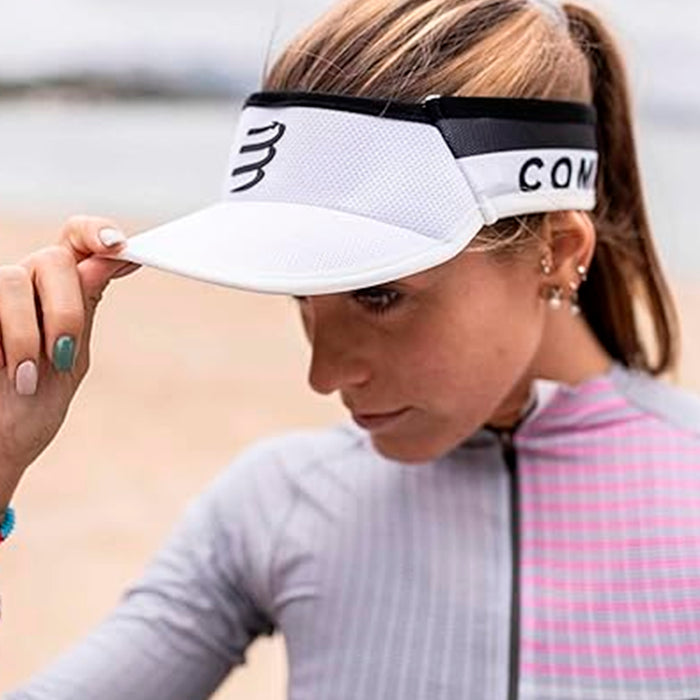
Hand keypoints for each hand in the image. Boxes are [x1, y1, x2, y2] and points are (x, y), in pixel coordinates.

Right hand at [0, 216, 140, 506]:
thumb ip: (83, 311)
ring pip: (14, 279)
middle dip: (66, 311)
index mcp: (60, 294)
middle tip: (62, 356)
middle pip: (55, 260)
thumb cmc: (28, 408)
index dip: (97, 232)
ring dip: (26, 334)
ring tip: (23, 377)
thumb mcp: (69, 362)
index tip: (120, 247)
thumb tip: (112, 258)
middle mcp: (25, 285)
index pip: (80, 242)